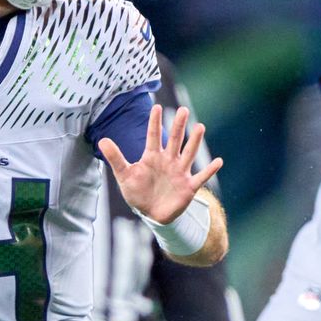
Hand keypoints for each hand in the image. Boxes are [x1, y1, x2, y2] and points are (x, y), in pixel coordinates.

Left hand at [99, 105, 222, 224]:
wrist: (151, 213)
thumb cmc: (138, 192)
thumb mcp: (124, 175)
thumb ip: (115, 158)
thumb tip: (102, 140)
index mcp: (152, 157)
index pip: (154, 135)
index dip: (155, 122)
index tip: (156, 106)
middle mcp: (168, 161)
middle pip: (175, 139)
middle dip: (179, 125)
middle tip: (183, 110)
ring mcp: (180, 172)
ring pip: (189, 153)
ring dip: (195, 141)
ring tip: (200, 126)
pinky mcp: (188, 186)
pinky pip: (201, 177)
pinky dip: (210, 170)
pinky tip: (219, 161)